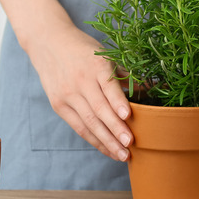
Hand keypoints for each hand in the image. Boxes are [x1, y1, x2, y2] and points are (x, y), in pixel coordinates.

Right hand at [25, 22, 133, 161]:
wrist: (48, 43)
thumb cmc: (83, 50)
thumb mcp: (104, 55)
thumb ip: (123, 75)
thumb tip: (150, 89)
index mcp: (95, 65)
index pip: (107, 87)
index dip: (118, 102)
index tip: (129, 116)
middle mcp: (80, 81)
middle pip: (98, 109)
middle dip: (115, 129)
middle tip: (130, 144)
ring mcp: (67, 95)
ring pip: (88, 123)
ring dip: (107, 141)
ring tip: (122, 155)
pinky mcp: (58, 105)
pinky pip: (78, 127)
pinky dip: (94, 140)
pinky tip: (108, 149)